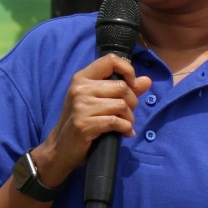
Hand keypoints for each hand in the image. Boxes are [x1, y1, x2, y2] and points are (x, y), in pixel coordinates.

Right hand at [33, 54, 151, 186]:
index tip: (132, 84)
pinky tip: (124, 133)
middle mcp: (80, 88)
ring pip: (121, 105)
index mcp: (82, 78)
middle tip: (128, 113)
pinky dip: (125, 128)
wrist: (60, 148)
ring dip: (130, 118)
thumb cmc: (81, 121)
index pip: (111, 60)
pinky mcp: (85, 124)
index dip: (128, 70)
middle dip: (133, 102)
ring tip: (126, 125)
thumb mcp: (98, 101)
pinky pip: (116, 122)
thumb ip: (123, 89)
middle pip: (122, 87)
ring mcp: (81, 106)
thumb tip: (147, 80)